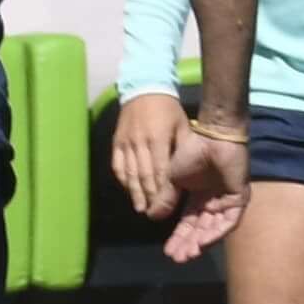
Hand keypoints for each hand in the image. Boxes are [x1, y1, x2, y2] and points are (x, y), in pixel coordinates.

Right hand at [108, 90, 189, 217]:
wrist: (144, 90)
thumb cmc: (169, 110)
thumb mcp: (183, 125)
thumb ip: (183, 148)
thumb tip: (187, 173)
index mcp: (158, 138)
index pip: (160, 170)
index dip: (162, 190)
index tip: (165, 205)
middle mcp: (139, 142)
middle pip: (144, 175)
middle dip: (148, 196)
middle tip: (153, 214)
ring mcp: (125, 143)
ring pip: (129, 173)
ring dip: (134, 193)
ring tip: (141, 208)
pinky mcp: (116, 143)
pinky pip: (117, 166)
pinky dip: (123, 181)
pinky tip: (129, 191)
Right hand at [159, 125, 249, 263]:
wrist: (211, 137)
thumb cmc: (192, 152)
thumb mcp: (172, 179)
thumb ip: (165, 199)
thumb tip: (152, 218)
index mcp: (198, 196)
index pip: (188, 223)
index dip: (179, 237)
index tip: (168, 251)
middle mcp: (214, 201)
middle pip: (201, 228)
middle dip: (189, 244)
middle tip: (177, 258)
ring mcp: (227, 199)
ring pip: (215, 228)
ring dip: (202, 242)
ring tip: (188, 253)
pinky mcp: (239, 197)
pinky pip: (230, 220)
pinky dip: (217, 231)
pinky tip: (203, 241)